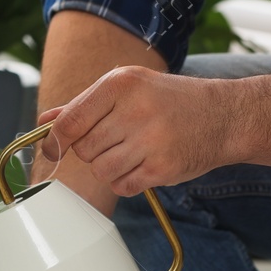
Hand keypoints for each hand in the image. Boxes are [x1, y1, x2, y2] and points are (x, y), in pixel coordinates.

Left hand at [38, 66, 242, 196]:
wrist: (224, 116)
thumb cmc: (171, 101)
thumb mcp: (129, 88)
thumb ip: (85, 104)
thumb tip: (46, 121)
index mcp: (121, 84)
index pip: (70, 121)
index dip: (56, 140)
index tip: (53, 148)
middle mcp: (135, 110)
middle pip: (85, 149)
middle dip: (95, 151)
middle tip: (117, 140)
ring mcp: (150, 141)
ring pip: (102, 171)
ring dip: (111, 168)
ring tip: (132, 153)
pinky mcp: (163, 168)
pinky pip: (123, 186)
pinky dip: (127, 182)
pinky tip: (144, 165)